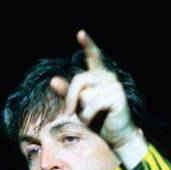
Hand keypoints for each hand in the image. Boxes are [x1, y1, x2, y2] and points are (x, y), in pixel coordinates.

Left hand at [50, 30, 146, 168]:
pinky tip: (93, 121)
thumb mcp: (79, 105)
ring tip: (87, 119)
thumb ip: (67, 93)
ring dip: (82, 110)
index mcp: (98, 75)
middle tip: (68, 112)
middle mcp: (107, 77)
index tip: (80, 33)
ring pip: (86, 93)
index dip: (88, 44)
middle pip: (80, 80)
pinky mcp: (118, 97)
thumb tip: (52, 80)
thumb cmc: (96, 120)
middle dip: (71, 97)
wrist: (114, 136)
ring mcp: (114, 85)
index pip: (93, 56)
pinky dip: (89, 115)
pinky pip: (94, 104)